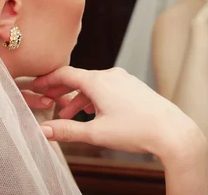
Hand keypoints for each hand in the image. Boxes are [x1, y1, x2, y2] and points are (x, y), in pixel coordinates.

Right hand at [29, 66, 204, 157]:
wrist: (172, 132)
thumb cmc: (136, 130)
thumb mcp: (96, 133)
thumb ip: (67, 130)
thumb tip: (43, 130)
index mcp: (99, 81)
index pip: (66, 74)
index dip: (48, 80)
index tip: (35, 86)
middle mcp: (111, 75)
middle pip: (79, 78)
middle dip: (62, 90)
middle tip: (46, 99)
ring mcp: (124, 80)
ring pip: (94, 85)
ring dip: (79, 99)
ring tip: (69, 115)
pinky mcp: (134, 87)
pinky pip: (108, 88)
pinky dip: (95, 99)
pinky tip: (93, 113)